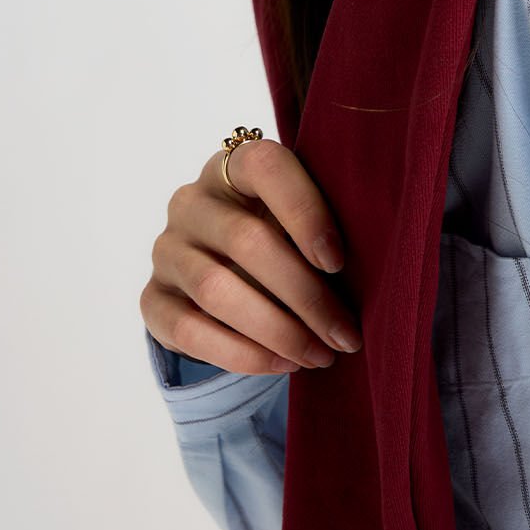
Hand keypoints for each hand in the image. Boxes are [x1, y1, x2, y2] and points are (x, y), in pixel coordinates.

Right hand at [141, 137, 362, 373]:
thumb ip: (324, 222)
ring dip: (278, 331)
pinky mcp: (152, 298)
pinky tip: (283, 365)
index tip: (339, 261)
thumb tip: (377, 264)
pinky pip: (191, 330)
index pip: (265, 168)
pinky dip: (243, 355)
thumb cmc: (279, 233)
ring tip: (321, 355)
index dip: (304, 211)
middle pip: (247, 242)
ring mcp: (167, 249)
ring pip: (217, 290)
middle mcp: (192, 201)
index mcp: (233, 165)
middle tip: (345, 334)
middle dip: (305, 295)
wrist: (221, 268)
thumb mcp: (298, 215)